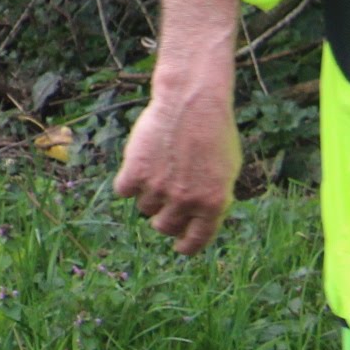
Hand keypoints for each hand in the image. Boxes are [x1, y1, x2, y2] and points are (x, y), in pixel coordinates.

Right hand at [112, 0, 244, 254]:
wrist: (192, 103)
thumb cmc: (214, 133)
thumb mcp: (226, 173)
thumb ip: (211, 199)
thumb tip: (195, 219)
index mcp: (214, 204)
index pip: (195, 241)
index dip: (185, 246)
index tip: (179, 245)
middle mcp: (187, 201)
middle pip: (164, 226)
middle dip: (164, 219)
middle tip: (163, 204)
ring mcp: (160, 188)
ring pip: (144, 208)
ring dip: (148, 195)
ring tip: (156, 173)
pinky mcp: (136, 171)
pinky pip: (124, 191)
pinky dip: (128, 182)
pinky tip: (137, 166)